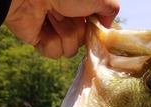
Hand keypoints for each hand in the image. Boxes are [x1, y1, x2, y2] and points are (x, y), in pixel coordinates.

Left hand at [4, 0, 119, 58]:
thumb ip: (110, 9)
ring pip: (70, 50)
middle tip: (66, 11)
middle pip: (84, 42)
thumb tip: (107, 26)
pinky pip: (54, 53)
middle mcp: (69, 19)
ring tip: (51, 15)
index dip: (95, 29)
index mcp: (82, 7)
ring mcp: (54, 31)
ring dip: (63, 32)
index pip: (95, 30)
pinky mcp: (40, 41)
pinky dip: (49, 40)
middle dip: (77, 29)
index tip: (93, 23)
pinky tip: (42, 24)